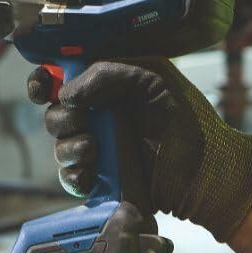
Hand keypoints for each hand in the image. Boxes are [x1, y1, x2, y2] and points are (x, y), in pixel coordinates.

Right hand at [28, 59, 251, 241]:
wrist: (207, 168)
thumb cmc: (187, 117)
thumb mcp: (152, 79)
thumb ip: (108, 74)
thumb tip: (66, 93)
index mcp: (108, 85)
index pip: (62, 77)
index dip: (44, 81)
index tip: (43, 88)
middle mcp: (99, 114)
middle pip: (55, 113)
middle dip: (60, 118)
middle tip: (83, 121)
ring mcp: (99, 147)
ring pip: (60, 146)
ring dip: (68, 147)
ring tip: (92, 149)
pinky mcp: (102, 178)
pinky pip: (71, 177)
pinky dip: (73, 175)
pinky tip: (87, 173)